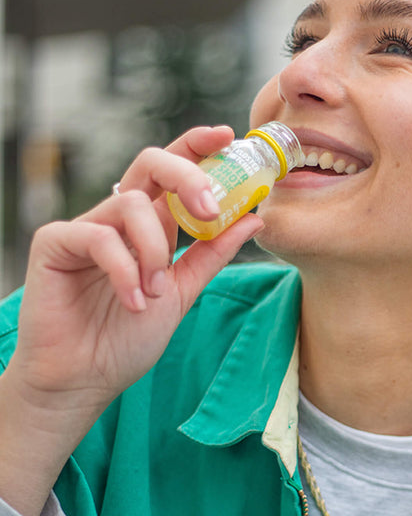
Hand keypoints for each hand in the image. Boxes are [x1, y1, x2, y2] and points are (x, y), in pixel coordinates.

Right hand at [0, 126, 263, 515]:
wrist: (84, 380)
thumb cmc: (127, 337)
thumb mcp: (184, 291)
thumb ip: (212, 254)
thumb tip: (253, 218)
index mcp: (151, 225)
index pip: (173, 171)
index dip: (197, 146)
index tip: (227, 135)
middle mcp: (120, 219)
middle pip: (151, 164)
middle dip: (187, 177)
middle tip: (210, 208)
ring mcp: (85, 228)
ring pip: (132, 206)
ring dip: (156, 251)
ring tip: (157, 291)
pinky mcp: (55, 244)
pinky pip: (99, 237)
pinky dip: (126, 270)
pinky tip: (134, 302)